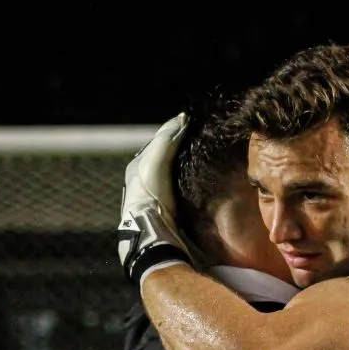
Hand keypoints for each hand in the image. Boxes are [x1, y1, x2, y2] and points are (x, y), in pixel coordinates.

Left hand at [117, 113, 192, 286]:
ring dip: (191, 165)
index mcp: (139, 164)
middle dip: (185, 149)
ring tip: (209, 157)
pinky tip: (205, 177)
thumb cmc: (150, 192)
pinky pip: (184, 186)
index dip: (177, 133)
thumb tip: (183, 118)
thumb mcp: (156, 159)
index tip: (196, 127)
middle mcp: (147, 178)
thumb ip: (167, 138)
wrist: (153, 230)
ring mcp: (159, 193)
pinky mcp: (172, 207)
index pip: (161, 142)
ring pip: (178, 172)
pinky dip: (193, 179)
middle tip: (206, 141)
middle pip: (170, 157)